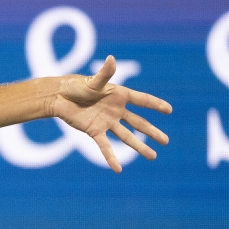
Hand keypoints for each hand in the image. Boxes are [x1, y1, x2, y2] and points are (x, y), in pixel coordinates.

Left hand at [50, 55, 172, 172]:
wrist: (59, 97)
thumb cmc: (76, 85)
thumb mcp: (92, 81)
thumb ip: (104, 74)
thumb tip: (111, 59)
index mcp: (119, 95)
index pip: (142, 100)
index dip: (155, 104)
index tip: (169, 110)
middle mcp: (116, 110)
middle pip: (139, 123)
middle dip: (152, 132)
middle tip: (166, 141)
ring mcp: (106, 122)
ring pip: (127, 137)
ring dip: (139, 147)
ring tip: (153, 156)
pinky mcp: (94, 131)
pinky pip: (105, 146)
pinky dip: (110, 158)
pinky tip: (117, 169)